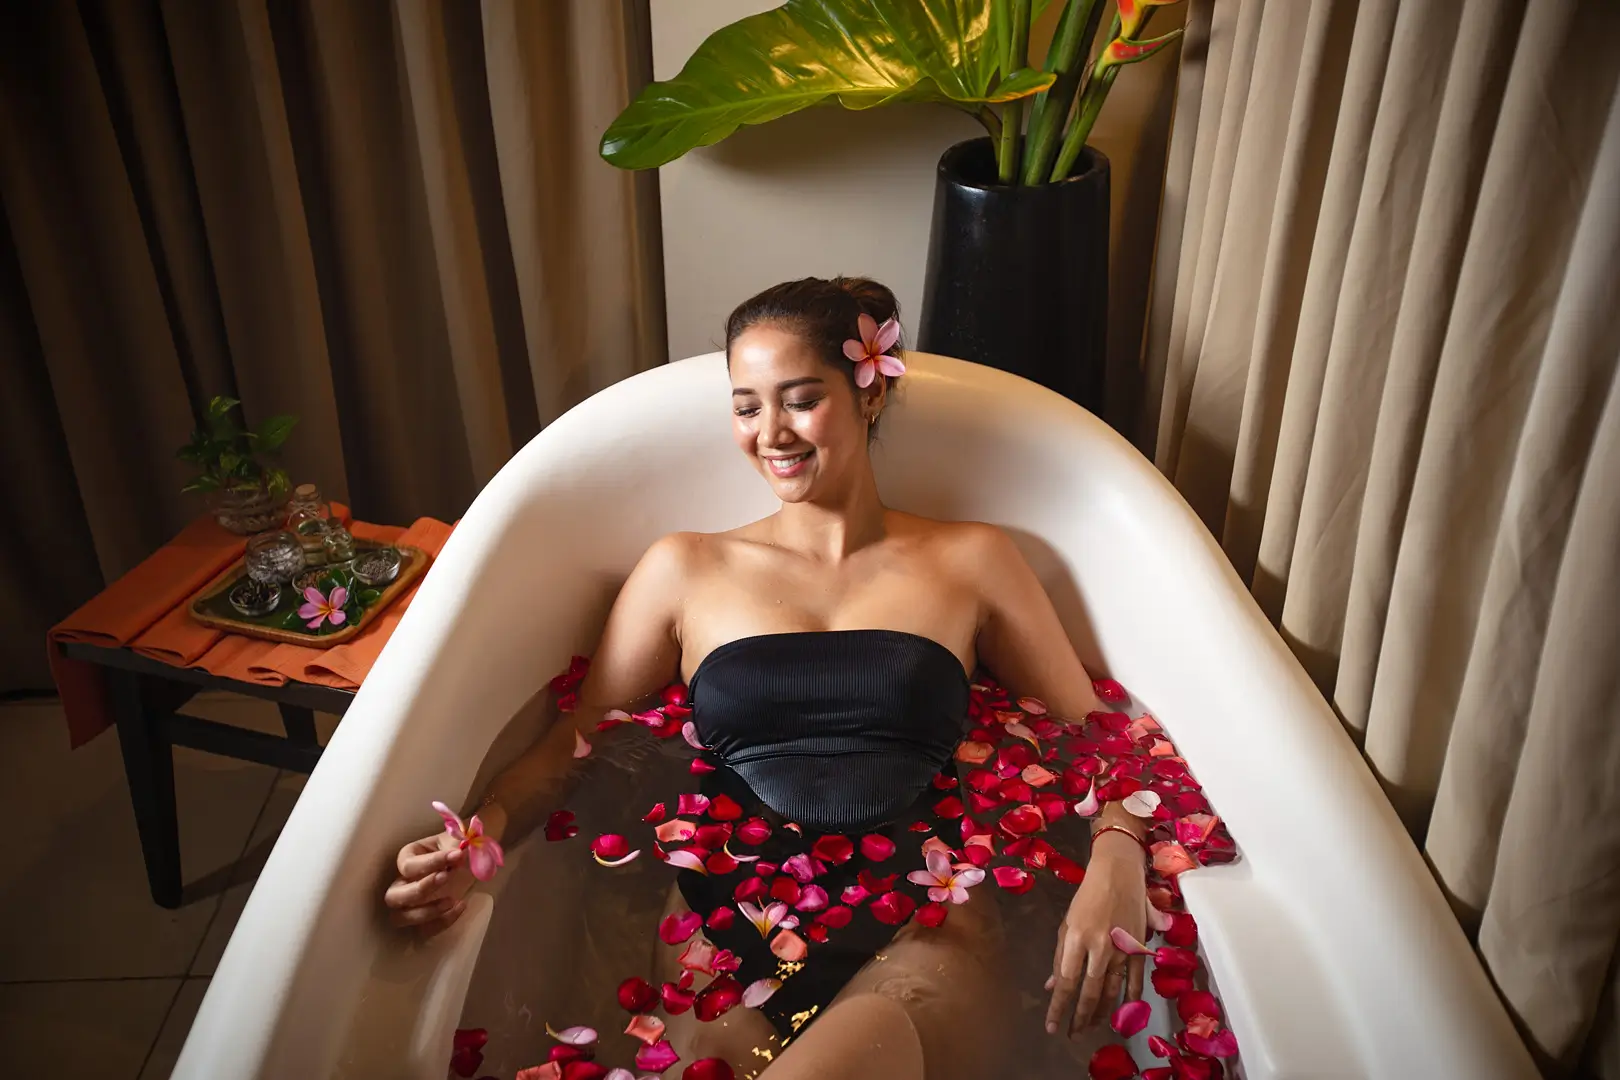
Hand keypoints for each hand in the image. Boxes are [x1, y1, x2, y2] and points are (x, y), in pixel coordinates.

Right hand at [383, 831, 473, 935]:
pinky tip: (461, 906)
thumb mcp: (457, 842)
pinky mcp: (425, 919)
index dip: (431, 862)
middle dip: (419, 890)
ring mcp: (411, 904)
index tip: (458, 855)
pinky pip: (424, 930)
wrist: (471, 862)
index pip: (408, 866)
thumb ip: (456, 846)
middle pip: (392, 897)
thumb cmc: (458, 848)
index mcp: (407, 858)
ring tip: (452, 900)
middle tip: (446, 878)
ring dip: (425, 913)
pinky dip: (441, 922)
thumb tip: (457, 856)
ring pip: (400, 918)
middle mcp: (402, 883)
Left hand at [1044, 832, 1147, 1036]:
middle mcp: (1099, 947)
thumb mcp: (1067, 923)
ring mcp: (1122, 948)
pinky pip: (1134, 980)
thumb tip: (1054, 986)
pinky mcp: (1139, 948)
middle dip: (1080, 1017)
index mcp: (1076, 937)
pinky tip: (1123, 1013)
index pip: (1066, 982)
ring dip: (1102, 1013)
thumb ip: (1062, 957)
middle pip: (1089, 992)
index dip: (1059, 1007)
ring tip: (1093, 1027)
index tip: (1052, 1026)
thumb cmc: (1087, 895)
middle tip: (1073, 1034)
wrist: (1119, 871)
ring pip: (1111, 991)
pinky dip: (1129, 999)